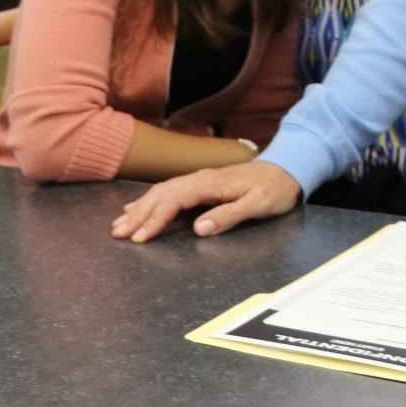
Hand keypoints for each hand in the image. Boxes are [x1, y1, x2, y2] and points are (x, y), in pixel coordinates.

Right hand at [111, 161, 300, 241]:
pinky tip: (138, 208)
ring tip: (120, 224)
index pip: (175, 200)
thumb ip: (229, 215)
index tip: (140, 238)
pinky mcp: (202, 184)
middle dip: (139, 215)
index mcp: (211, 183)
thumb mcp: (259, 205)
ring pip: (162, 192)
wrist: (287, 169)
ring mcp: (200, 180)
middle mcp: (201, 178)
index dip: (156, 219)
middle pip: (162, 195)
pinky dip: (151, 201)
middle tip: (118, 234)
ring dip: (140, 208)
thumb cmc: (275, 189)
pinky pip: (170, 191)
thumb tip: (199, 228)